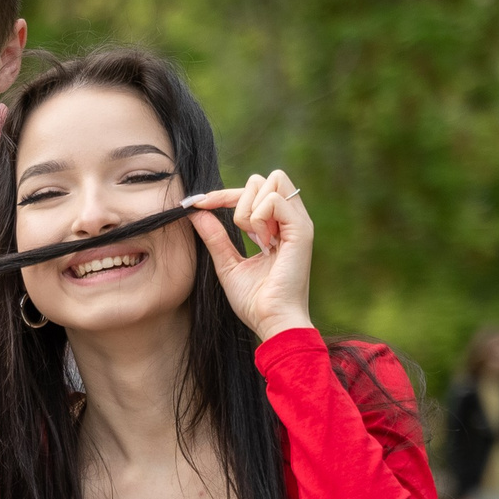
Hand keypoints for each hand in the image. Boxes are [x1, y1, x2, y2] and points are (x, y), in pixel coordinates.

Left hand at [185, 170, 314, 341]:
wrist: (271, 321)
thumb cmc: (254, 300)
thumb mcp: (227, 264)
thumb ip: (215, 237)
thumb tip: (195, 212)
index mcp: (277, 226)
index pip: (252, 190)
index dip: (222, 194)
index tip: (196, 204)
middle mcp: (291, 220)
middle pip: (263, 178)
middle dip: (238, 198)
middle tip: (242, 234)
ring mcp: (299, 223)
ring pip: (271, 181)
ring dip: (249, 209)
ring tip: (255, 240)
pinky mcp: (302, 230)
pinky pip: (275, 199)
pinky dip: (258, 218)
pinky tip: (263, 242)